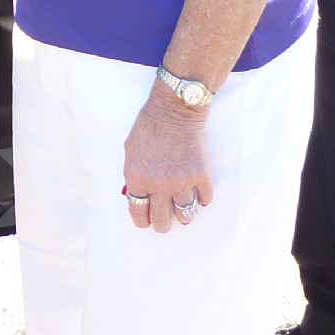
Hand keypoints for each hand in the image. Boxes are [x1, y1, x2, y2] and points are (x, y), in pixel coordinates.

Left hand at [122, 93, 212, 233]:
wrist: (174, 110)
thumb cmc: (148, 126)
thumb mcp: (130, 151)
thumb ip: (133, 175)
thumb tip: (136, 194)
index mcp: (137, 179)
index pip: (138, 212)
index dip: (143, 220)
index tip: (146, 222)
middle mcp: (158, 185)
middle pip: (161, 220)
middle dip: (162, 224)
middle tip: (165, 222)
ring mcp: (181, 182)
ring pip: (185, 214)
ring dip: (184, 215)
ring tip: (183, 212)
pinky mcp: (200, 176)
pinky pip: (204, 199)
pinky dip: (202, 199)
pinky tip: (199, 195)